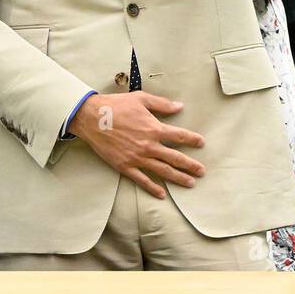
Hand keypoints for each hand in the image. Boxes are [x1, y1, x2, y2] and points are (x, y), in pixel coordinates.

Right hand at [69, 91, 205, 199]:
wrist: (92, 118)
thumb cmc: (116, 106)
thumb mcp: (141, 99)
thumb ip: (162, 104)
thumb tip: (179, 106)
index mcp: (154, 128)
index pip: (180, 136)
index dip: (192, 140)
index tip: (201, 143)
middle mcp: (149, 145)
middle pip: (175, 158)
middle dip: (191, 165)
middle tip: (202, 171)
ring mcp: (137, 158)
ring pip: (163, 171)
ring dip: (178, 178)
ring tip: (190, 183)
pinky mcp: (125, 166)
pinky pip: (142, 180)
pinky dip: (153, 188)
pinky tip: (162, 194)